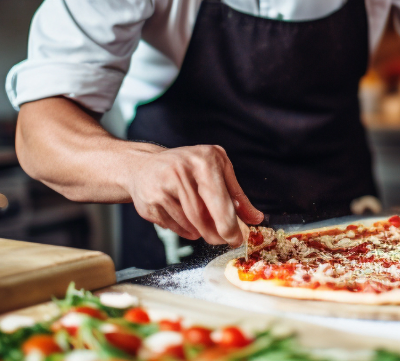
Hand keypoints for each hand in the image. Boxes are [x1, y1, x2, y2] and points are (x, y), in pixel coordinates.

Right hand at [124, 143, 262, 246]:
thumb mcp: (217, 170)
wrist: (143, 166)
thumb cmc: (188, 167)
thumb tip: (255, 218)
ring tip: (203, 225)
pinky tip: (185, 220)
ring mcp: (161, 188)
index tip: (237, 238)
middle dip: (216, 233)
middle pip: (202, 216)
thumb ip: (236, 195)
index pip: (218, 200)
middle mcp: (180, 171)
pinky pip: (174, 228)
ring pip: (188, 224)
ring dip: (201, 232)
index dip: (229, 224)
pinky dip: (185, 231)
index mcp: (203, 160)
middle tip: (224, 240)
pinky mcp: (149, 205)